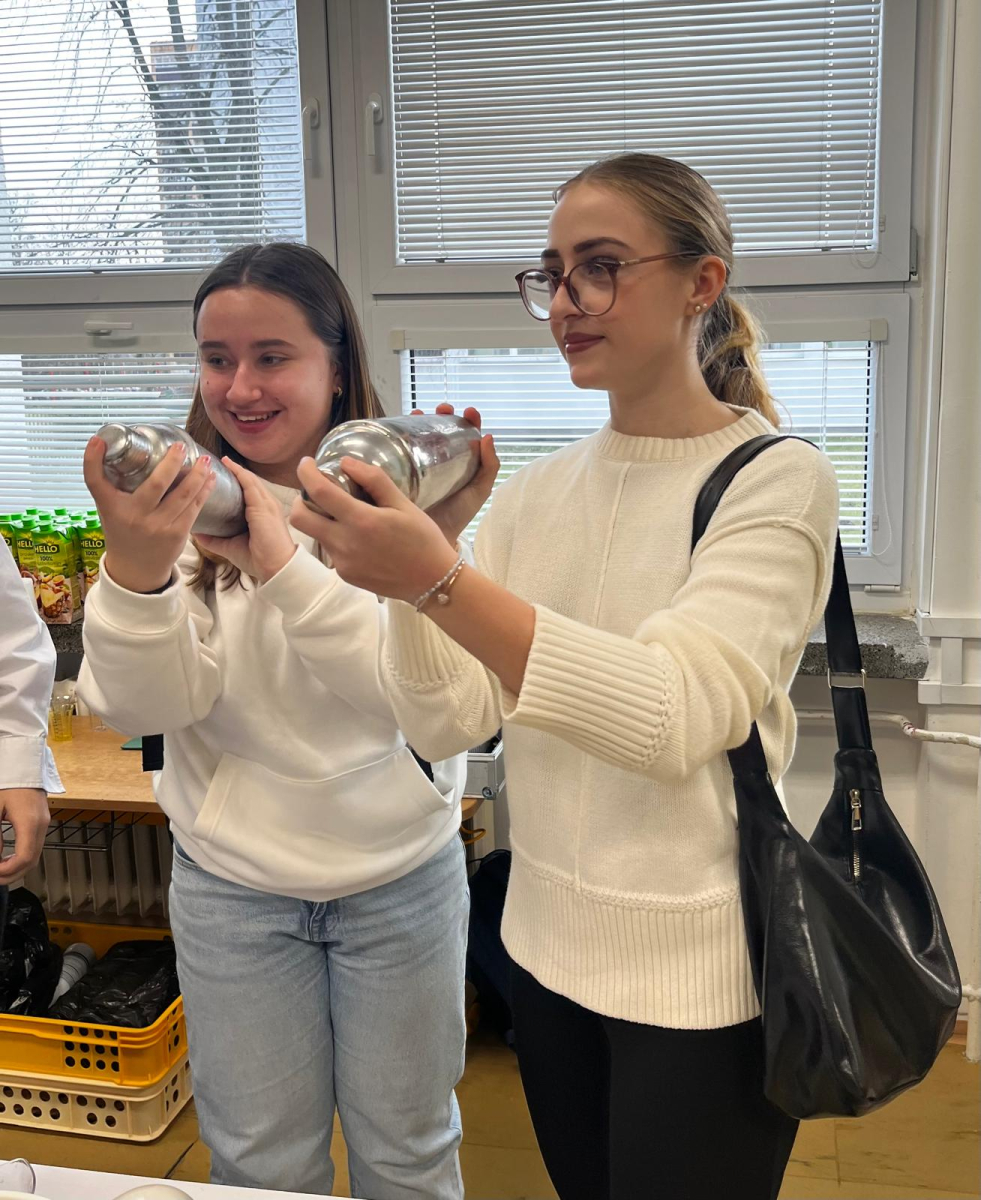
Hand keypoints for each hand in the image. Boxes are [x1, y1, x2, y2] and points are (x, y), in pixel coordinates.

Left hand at [0, 788, 49, 882]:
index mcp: (30, 822)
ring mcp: (44, 823)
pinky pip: (35, 846)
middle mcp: (41, 825)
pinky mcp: (41, 821)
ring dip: (17, 868)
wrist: (24, 763)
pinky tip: (6, 858)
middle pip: (32, 861)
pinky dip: (21, 858)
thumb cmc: (8, 781)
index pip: (24, 858)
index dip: (7, 871)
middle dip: (12, 875)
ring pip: (35, 856)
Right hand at [83, 436, 216, 592]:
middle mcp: (134, 516)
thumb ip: (109, 481)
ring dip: (198, 475)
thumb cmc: (123, 530)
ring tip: (205, 460)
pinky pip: (194, 508)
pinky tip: (210, 479)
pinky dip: (204, 491)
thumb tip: (108, 444)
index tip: (98, 440)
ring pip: (183, 495)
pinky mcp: (177, 534)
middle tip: (181, 446)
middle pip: (156, 483)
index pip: (95, 481)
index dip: (92, 459)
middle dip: (172, 461)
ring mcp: (158, 526)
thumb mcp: (109, 507)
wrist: (135, 569)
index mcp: (112, 507)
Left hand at [195, 459, 296, 583]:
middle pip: (248, 481)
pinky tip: (227, 464)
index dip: (235, 481)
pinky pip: (250, 483)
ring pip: (249, 479)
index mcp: (262, 513)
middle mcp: (266, 504)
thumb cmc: (259, 559)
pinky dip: (238, 472)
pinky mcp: (263, 505)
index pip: (248, 491)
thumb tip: (195, 533)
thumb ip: (214, 539)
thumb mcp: (231, 547)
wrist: (276, 569)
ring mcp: (266, 503)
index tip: (218, 474)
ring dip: (235, 468)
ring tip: (219, 459)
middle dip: (234, 471)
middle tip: (213, 463)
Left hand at [291, 458, 458, 603]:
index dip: (306, 472)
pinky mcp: (345, 575)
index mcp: (361, 521)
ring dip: (321, 520)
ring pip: (315, 535)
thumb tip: (346, 463)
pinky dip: (337, 539)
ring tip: (345, 515)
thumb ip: (375, 481)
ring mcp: (342, 563)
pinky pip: (331, 551)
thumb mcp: (405, 504)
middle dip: (300, 500)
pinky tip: (359, 539)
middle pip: (299, 518)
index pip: (318, 491)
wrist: (433, 583)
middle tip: (316, 493)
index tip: (307, 462)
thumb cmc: (424, 540)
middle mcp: (345, 544)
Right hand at [407, 404, 499, 544]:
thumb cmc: (458, 515)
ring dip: (419, 420)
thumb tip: (488, 436)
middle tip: (443, 408)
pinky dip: (399, 437)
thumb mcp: (480, 490)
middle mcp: (439, 459)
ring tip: (420, 414)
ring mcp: (418, 464)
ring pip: (418, 435)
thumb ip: (489, 466)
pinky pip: (398, 451)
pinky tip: (400, 431)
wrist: (433, 538)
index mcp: (459, 461)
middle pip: (439, 429)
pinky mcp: (400, 471)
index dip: (467, 420)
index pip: (464, 434)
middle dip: (441, 414)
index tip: (470, 412)